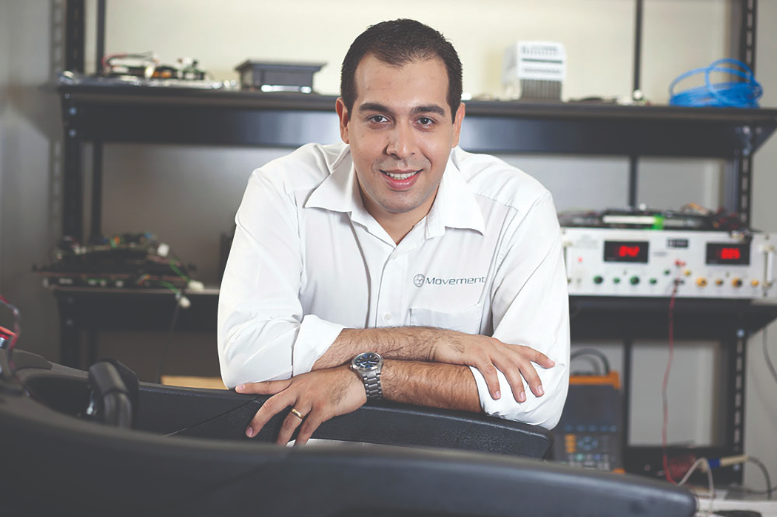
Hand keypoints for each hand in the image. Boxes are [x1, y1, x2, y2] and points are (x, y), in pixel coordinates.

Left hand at [236, 366, 366, 445]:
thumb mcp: (315, 379)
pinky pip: (308, 428)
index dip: (253, 387)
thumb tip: (292, 402)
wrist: (358, 376)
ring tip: (277, 445)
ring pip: (289, 421)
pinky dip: (302, 439)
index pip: (270, 384)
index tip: (238, 389)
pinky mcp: (322, 409)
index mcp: (297, 381)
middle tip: (250, 430)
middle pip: (272, 405)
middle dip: (258, 419)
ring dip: (281, 436)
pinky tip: (299, 445)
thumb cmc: (338, 378)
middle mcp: (300, 389)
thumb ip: (302, 388)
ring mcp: (311, 399)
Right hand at [430, 333, 554, 402]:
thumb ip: (493, 361)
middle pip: (520, 361)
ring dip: (516, 384)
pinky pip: (488, 371)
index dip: (539, 356)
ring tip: (521, 398)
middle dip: (532, 376)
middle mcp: (494, 345)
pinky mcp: (474, 355)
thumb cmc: (457, 349)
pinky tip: (497, 395)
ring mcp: (485, 349)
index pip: (523, 349)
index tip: (552, 364)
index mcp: (497, 344)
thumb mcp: (480, 352)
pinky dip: (495, 384)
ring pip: (507, 367)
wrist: (438, 342)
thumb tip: (504, 377)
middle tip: (540, 391)